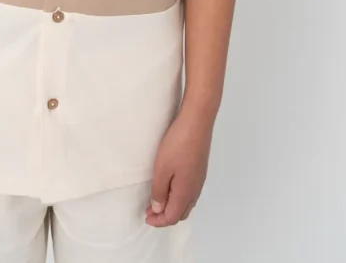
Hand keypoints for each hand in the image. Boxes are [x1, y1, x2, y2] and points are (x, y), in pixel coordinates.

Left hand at [145, 106, 212, 227]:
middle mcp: (195, 190)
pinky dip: (178, 196)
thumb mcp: (162, 169)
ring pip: (187, 202)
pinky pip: (189, 192)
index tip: (146, 217)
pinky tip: (171, 186)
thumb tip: (159, 209)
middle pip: (182, 212)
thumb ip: (159, 191)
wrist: (197, 123)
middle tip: (150, 210)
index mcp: (185, 193)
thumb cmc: (177, 145)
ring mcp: (199, 179)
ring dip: (172, 205)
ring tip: (158, 199)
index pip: (173, 217)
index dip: (159, 221)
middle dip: (165, 216)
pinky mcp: (200, 169)